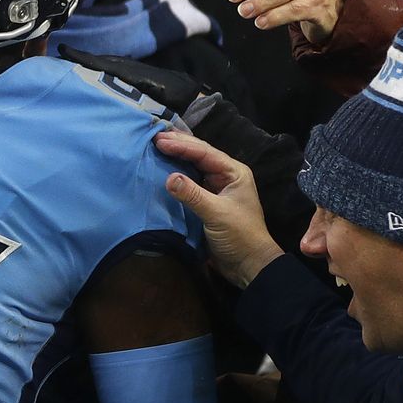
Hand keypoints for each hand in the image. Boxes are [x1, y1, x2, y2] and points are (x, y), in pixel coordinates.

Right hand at [156, 130, 284, 287]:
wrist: (248, 265)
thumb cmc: (240, 237)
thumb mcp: (216, 214)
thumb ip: (193, 195)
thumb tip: (168, 177)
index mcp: (233, 173)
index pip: (205, 153)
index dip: (182, 145)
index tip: (159, 140)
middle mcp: (225, 176)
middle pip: (199, 155)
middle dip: (178, 145)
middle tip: (154, 137)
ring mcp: (216, 188)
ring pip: (193, 167)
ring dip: (176, 157)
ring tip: (156, 146)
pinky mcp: (207, 202)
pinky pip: (189, 183)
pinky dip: (176, 175)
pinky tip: (163, 170)